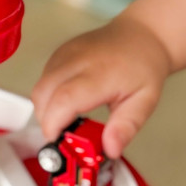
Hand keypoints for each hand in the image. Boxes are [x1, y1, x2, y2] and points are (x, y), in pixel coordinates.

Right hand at [31, 15, 172, 158]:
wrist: (141, 36)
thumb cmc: (143, 68)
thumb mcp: (145, 101)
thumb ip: (127, 126)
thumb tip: (111, 149)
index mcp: (100, 73)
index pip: (64, 99)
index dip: (54, 124)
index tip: (60, 142)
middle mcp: (76, 60)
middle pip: (43, 94)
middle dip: (48, 121)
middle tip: (67, 136)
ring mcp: (64, 54)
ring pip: (39, 88)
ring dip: (47, 110)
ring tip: (70, 120)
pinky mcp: (58, 53)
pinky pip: (43, 80)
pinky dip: (48, 97)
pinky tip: (68, 103)